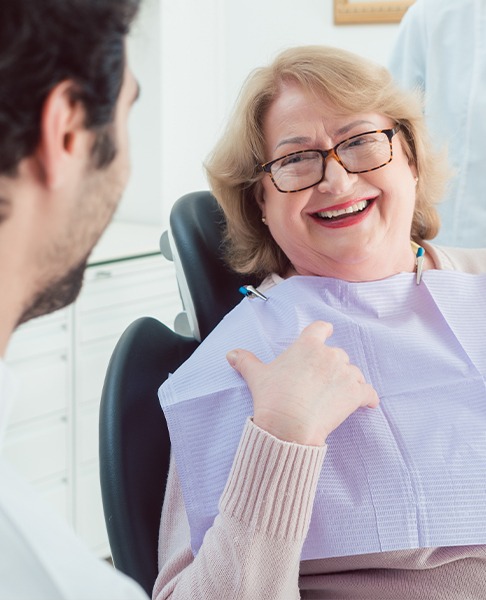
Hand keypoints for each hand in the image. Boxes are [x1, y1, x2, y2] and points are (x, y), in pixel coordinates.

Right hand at [226, 321, 378, 445]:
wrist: (289, 424)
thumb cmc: (273, 398)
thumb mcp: (256, 376)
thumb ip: (245, 361)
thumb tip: (231, 354)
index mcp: (307, 345)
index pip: (320, 328)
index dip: (324, 331)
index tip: (326, 332)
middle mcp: (329, 354)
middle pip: (337, 354)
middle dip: (331, 366)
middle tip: (320, 383)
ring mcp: (345, 373)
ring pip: (353, 373)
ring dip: (348, 381)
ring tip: (336, 396)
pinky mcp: (356, 393)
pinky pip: (368, 392)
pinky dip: (368, 398)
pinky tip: (367, 404)